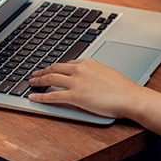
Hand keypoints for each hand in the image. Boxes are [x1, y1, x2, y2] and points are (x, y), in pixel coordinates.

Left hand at [28, 59, 148, 118]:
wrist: (130, 97)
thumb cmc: (124, 89)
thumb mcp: (108, 74)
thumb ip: (96, 73)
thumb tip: (90, 78)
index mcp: (89, 63)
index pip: (68, 63)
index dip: (56, 67)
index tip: (51, 69)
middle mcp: (80, 69)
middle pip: (55, 68)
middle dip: (43, 70)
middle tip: (35, 74)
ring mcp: (76, 82)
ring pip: (51, 78)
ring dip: (38, 80)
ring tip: (31, 82)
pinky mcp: (75, 96)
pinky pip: (52, 95)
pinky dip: (40, 96)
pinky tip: (33, 97)